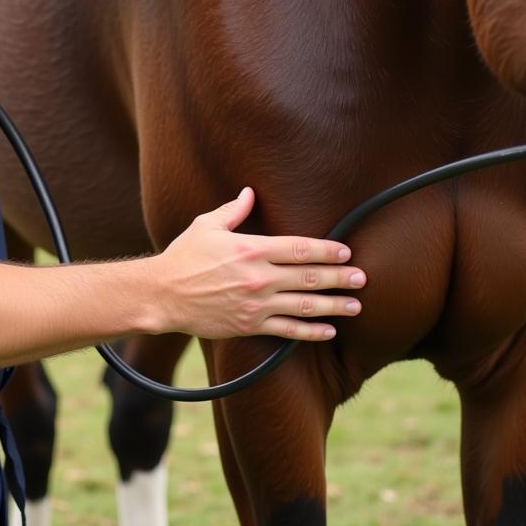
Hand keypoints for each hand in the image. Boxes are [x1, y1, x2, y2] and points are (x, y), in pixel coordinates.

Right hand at [151, 187, 365, 340]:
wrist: (163, 294)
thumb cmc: (183, 256)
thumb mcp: (206, 226)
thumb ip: (232, 210)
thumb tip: (250, 193)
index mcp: (251, 249)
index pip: (298, 248)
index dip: (325, 250)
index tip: (345, 251)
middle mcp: (259, 277)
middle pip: (308, 277)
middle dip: (339, 277)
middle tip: (362, 278)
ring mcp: (257, 304)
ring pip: (304, 305)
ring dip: (334, 306)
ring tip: (356, 306)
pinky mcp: (250, 326)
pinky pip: (288, 331)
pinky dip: (311, 332)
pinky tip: (329, 331)